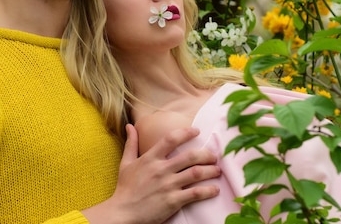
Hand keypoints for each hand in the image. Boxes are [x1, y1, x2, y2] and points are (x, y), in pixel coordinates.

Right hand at [82, 124, 220, 223]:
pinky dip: (208, 191)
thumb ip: (131, 144)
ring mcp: (168, 185)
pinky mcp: (173, 201)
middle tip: (213, 156)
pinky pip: (195, 193)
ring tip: (217, 170)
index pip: (171, 139)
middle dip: (206, 154)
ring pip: (197, 173)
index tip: (197, 131)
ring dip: (211, 171)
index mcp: (150, 158)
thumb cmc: (125, 188)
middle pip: (190, 156)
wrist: (122, 213)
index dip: (186, 132)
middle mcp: (161, 169)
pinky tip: (215, 189)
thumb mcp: (125, 163)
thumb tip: (130, 126)